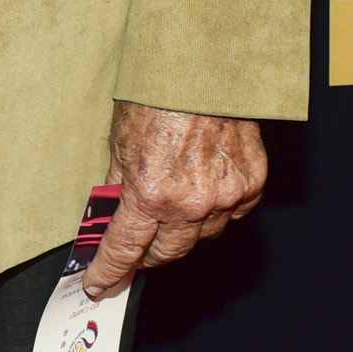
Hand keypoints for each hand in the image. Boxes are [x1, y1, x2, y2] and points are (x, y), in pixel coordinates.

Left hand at [81, 102, 266, 298]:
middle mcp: (190, 203)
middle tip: (138, 248)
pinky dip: (217, 209)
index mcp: (150, 194)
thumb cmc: (157, 97)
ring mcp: (225, 196)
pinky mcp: (252, 184)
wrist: (202, 67)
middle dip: (148, 254)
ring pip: (201, 236)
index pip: (125, 250)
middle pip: (166, 253)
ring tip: (173, 206)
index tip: (100, 284)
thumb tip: (112, 216)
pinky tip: (204, 190)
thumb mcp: (121, 144)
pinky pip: (232, 213)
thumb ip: (119, 185)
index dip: (110, 271)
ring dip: (183, 229)